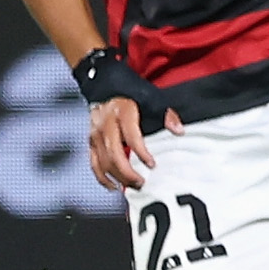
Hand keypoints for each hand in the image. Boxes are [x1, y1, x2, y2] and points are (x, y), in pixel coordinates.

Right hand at [73, 49, 178, 188]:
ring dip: (117, 177)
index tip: (152, 165)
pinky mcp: (90, 140)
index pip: (131, 136)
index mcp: (123, 112)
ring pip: (102, 161)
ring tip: (133, 186)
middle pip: (113, 153)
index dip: (141, 152)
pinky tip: (113, 186)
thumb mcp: (152, 98)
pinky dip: (101, 177)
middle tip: (142, 183)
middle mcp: (105, 123)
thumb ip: (166, 115)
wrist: (104, 83)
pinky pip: (93, 162)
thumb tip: (179, 131)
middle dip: (127, 171)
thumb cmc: (132, 92)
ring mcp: (94, 133)